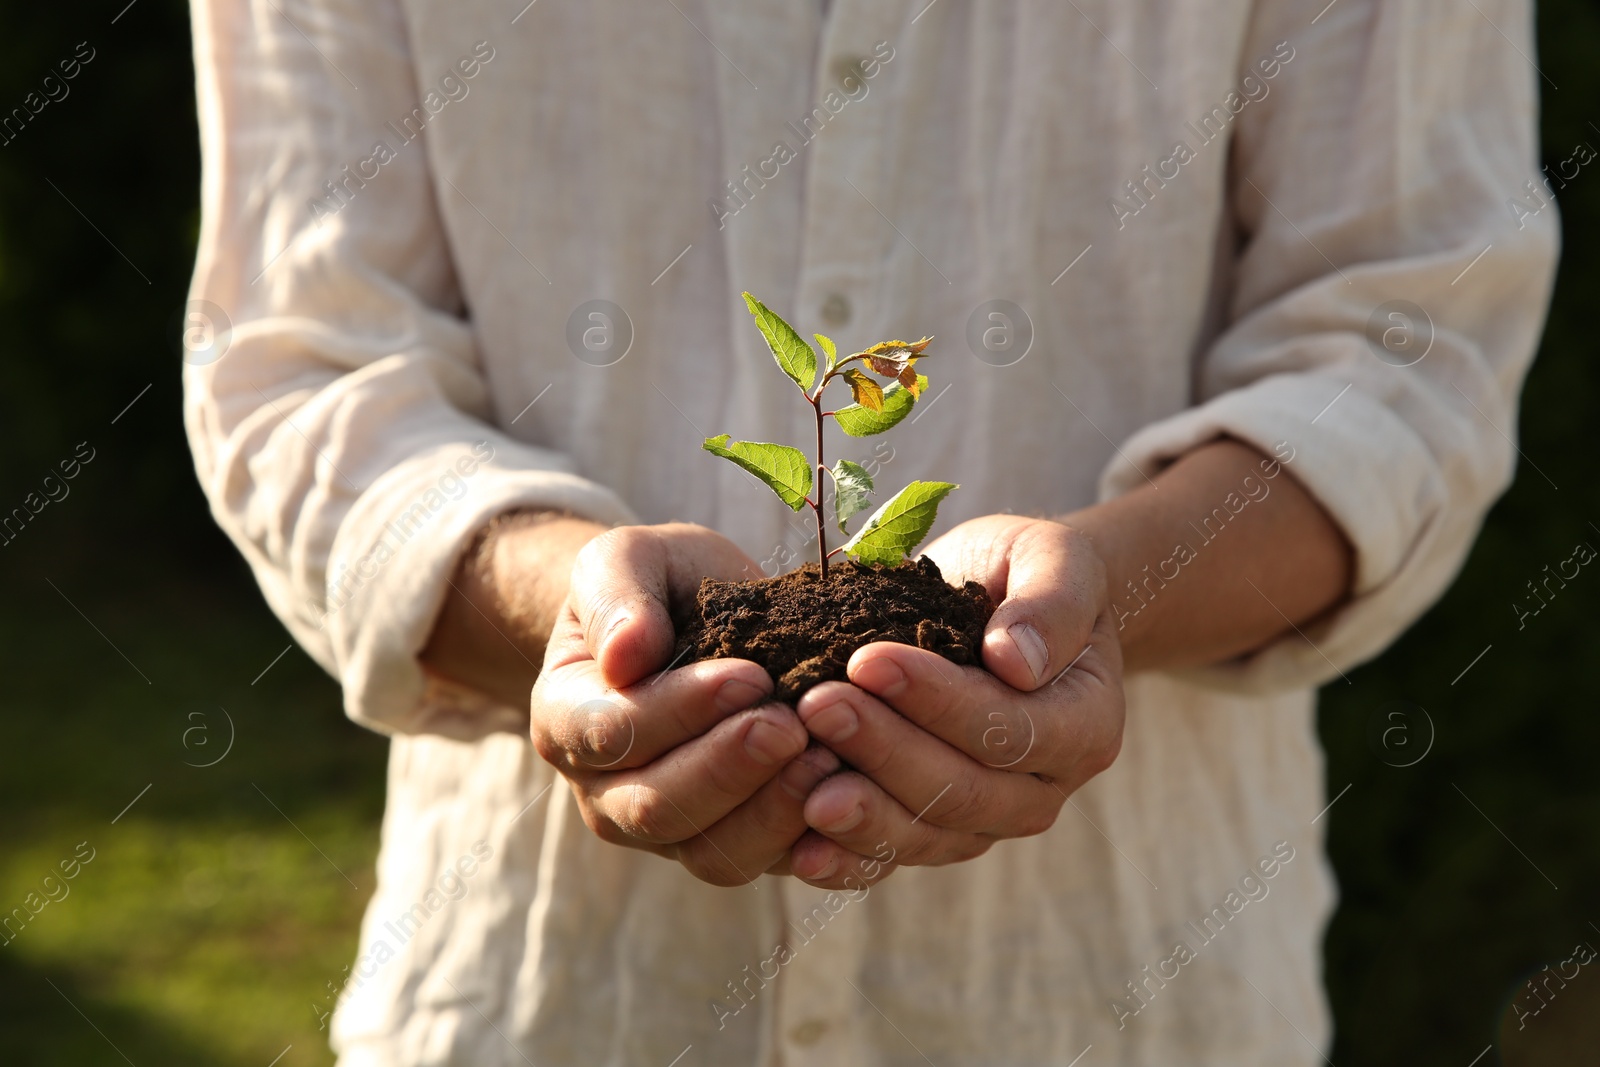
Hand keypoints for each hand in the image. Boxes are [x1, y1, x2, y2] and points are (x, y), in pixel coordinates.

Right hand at [530, 523, 849, 885]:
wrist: (697, 615)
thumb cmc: (659, 583)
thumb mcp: (629, 557)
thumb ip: (616, 596)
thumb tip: (625, 655)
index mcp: (567, 718)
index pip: (612, 733)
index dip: (682, 711)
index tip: (750, 676)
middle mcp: (606, 791)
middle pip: (657, 809)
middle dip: (730, 770)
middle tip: (793, 725)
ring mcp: (668, 831)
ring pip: (713, 855)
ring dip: (773, 813)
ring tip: (828, 759)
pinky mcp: (732, 845)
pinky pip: (767, 864)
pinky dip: (809, 840)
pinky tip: (847, 793)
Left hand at [786, 515, 1123, 886]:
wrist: (997, 603)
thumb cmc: (1025, 572)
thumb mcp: (1054, 559)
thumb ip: (1050, 603)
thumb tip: (1015, 661)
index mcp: (1085, 724)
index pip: (1012, 728)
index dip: (939, 701)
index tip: (868, 660)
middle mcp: (1043, 788)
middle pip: (964, 790)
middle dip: (884, 750)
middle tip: (816, 706)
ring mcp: (989, 819)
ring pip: (926, 833)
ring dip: (862, 810)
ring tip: (801, 784)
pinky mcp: (938, 833)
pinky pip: (895, 856)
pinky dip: (850, 859)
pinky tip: (802, 850)